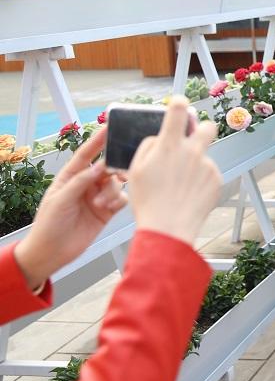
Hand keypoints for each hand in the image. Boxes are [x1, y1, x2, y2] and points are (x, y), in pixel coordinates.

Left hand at [14, 128, 127, 289]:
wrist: (53, 252)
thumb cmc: (48, 225)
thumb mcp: (60, 200)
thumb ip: (80, 182)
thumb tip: (99, 167)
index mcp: (70, 177)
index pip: (85, 155)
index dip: (97, 141)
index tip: (108, 128)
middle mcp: (86, 184)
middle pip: (106, 168)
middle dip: (113, 169)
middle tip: (117, 172)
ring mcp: (98, 197)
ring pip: (115, 184)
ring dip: (111, 192)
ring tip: (101, 204)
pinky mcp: (107, 210)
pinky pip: (121, 199)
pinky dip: (118, 201)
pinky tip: (108, 209)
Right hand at [128, 96, 221, 245]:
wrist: (169, 228)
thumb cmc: (148, 201)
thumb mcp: (135, 170)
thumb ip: (148, 147)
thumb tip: (158, 139)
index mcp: (170, 145)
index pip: (178, 110)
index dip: (179, 102)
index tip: (179, 103)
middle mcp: (192, 151)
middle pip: (208, 126)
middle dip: (201, 130)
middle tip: (191, 142)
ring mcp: (207, 165)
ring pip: (204, 156)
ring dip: (195, 164)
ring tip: (180, 185)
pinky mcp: (216, 180)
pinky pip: (208, 174)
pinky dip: (200, 181)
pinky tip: (188, 195)